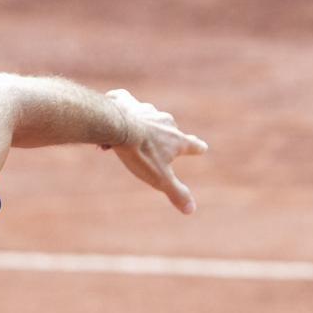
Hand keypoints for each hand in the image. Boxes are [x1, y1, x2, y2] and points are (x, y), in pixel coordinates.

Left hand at [104, 89, 208, 213]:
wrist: (119, 128)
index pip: (194, 145)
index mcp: (176, 140)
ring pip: (146, 119)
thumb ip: (176, 193)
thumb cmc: (141, 154)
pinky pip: (125, 101)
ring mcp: (147, 111)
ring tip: (124, 140)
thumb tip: (191, 210)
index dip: (197, 148)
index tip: (201, 148)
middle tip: (151, 150)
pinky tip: (111, 112)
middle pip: (170, 130)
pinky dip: (120, 107)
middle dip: (163, 139)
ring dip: (138, 129)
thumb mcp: (160, 178)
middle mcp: (166, 123)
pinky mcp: (128, 102)